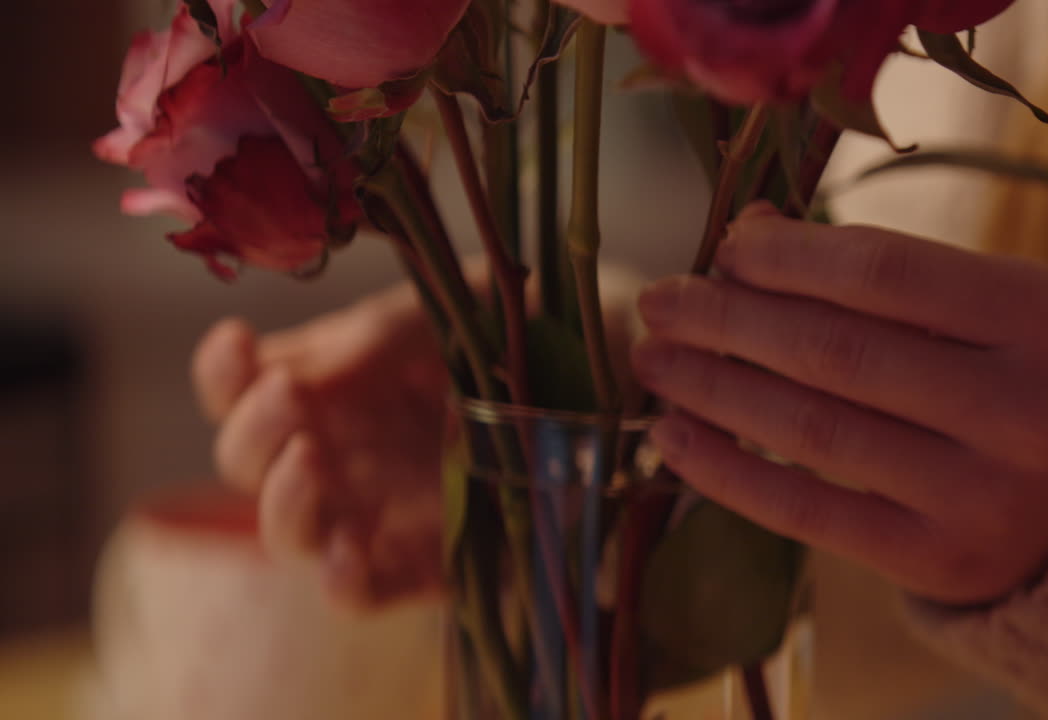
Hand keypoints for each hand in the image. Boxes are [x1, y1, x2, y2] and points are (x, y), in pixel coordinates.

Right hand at [192, 266, 648, 608]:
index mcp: (341, 379)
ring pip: (292, 535)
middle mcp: (350, 446)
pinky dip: (342, 581)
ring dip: (281, 502)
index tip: (238, 342)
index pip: (247, 388)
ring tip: (310, 460)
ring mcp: (385, 506)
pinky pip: (363, 592)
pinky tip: (349, 554)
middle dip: (252, 433)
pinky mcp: (432, 561)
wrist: (625, 360)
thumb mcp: (453, 307)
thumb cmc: (533, 321)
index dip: (223, 374)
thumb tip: (293, 372)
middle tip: (290, 399)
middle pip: (250, 464)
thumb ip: (375, 337)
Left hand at [631, 203, 1047, 604]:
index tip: (720, 250)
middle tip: (657, 303)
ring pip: (813, 430)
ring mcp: (982, 494)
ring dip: (713, 389)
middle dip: (727, 321)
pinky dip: (727, 472)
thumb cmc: (1012, 375)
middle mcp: (1021, 407)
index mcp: (1037, 313)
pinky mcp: (937, 561)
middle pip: (836, 351)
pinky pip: (806, 512)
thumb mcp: (980, 304)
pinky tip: (673, 438)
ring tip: (654, 362)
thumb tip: (747, 235)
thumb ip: (876, 268)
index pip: (880, 270)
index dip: (783, 258)